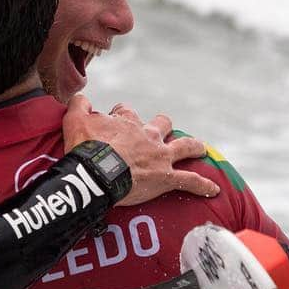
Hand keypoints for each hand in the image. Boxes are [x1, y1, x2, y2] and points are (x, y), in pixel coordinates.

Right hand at [62, 94, 218, 205]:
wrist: (99, 172)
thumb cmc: (86, 148)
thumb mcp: (75, 120)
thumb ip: (79, 105)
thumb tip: (82, 99)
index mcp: (127, 122)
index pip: (126, 112)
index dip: (120, 116)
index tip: (113, 122)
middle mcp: (148, 135)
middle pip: (161, 123)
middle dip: (161, 125)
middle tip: (157, 132)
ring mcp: (160, 156)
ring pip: (184, 145)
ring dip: (192, 147)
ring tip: (200, 149)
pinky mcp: (166, 177)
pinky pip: (190, 181)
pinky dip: (202, 185)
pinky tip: (213, 190)